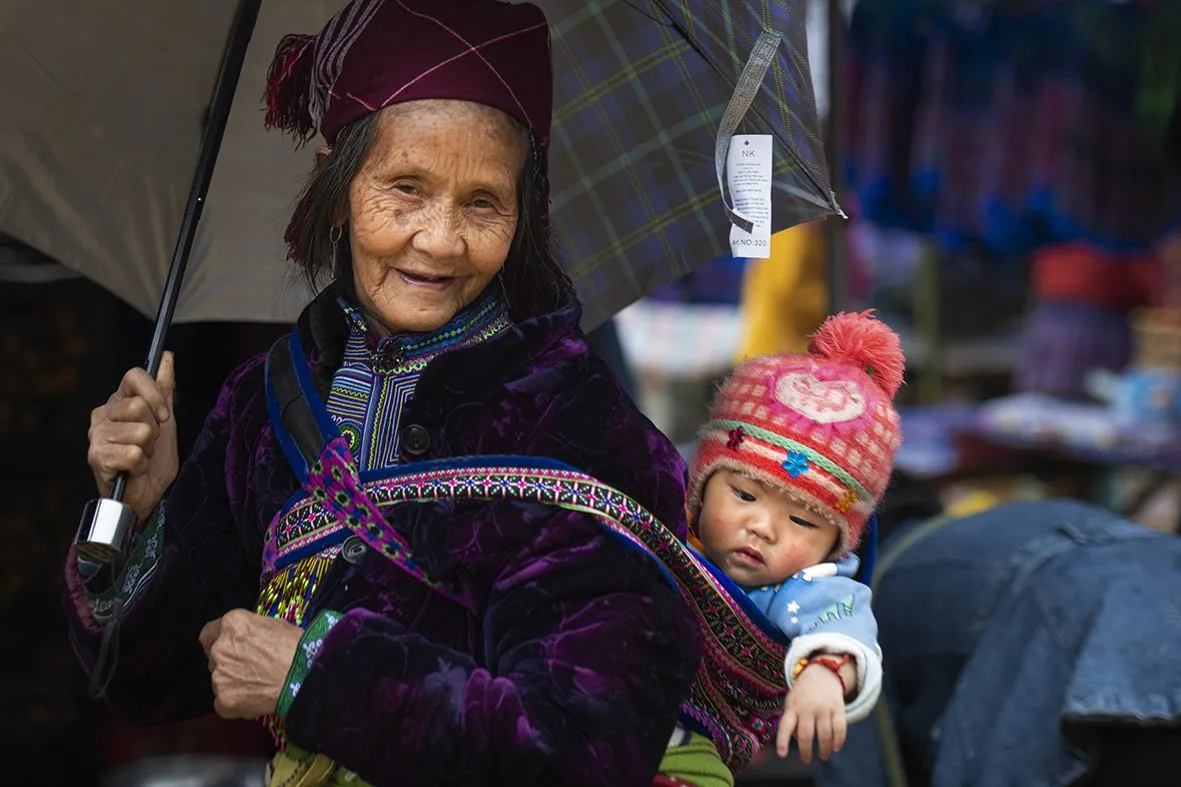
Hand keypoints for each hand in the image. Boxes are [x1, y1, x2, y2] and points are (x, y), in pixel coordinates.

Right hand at [87, 352, 177, 522]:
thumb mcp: (165, 420)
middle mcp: (102, 414)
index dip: (154, 394)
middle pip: (139, 405)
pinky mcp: (96, 456)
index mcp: (118, 401)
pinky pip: (133, 454)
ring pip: (140, 431)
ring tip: (140, 456)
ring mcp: (96, 435)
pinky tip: (132, 469)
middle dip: (154, 429)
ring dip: (148, 449)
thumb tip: (166, 356)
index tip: (165, 416)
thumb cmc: (154, 457)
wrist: (147, 492)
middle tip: (148, 443)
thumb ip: (164, 388)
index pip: (134, 375)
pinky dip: (140, 465)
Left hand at [199, 609, 303, 718]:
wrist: (307, 677)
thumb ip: (250, 630)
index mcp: (232, 624)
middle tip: (252, 666)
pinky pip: (223, 702)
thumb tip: (246, 638)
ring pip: (219, 679)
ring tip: (258, 683)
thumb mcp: (274, 625)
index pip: (208, 633)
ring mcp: (219, 676)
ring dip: (233, 681)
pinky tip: (256, 697)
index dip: (219, 641)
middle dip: (229, 662)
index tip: (230, 647)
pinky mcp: (224, 699)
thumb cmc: (298, 649)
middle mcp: (220, 648)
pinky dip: (236, 701)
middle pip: (214, 657)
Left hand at [776, 663, 847, 762]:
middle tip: (806, 760)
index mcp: (793, 707)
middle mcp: (807, 708)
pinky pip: (840, 728)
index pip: (785, 726)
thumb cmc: (804, 693)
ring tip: (822, 756)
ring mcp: (824, 708)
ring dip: (824, 750)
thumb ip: (791, 719)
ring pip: (824, 735)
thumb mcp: (792, 701)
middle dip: (806, 751)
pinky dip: (839, 741)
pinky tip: (836, 748)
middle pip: (806, 735)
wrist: (822, 673)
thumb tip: (795, 739)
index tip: (782, 755)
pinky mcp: (838, 708)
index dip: (782, 741)